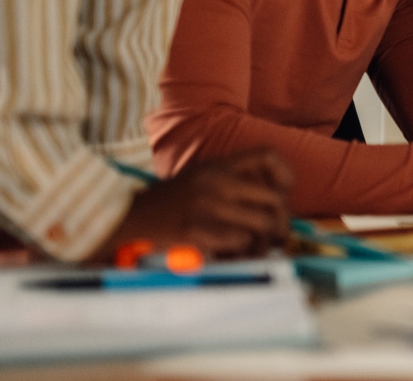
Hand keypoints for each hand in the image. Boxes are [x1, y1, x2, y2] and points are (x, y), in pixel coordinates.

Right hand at [91, 148, 292, 260]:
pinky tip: (236, 255)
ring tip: (258, 248)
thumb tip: (273, 206)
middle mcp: (218, 182)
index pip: (268, 156)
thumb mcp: (199, 178)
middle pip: (275, 199)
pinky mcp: (198, 230)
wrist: (127, 217)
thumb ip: (232, 183)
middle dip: (281, 221)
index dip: (285, 175)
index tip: (283, 194)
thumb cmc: (166, 203)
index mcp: (219, 167)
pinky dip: (244, 252)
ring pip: (263, 223)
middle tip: (276, 235)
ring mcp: (209, 205)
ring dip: (265, 241)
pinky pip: (240, 241)